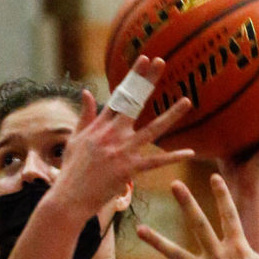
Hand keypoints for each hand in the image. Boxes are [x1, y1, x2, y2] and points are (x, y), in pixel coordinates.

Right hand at [52, 55, 193, 220]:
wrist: (69, 198)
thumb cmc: (70, 171)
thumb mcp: (74, 139)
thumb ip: (85, 115)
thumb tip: (87, 91)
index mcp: (100, 126)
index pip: (120, 95)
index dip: (133, 76)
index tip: (145, 60)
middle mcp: (112, 134)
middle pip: (134, 102)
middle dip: (148, 81)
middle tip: (162, 62)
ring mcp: (122, 151)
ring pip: (152, 129)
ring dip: (171, 115)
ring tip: (187, 101)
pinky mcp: (129, 170)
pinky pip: (156, 162)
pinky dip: (173, 158)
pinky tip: (189, 152)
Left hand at [136, 172, 258, 258]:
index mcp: (238, 247)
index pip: (229, 214)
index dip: (221, 194)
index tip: (212, 177)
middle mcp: (218, 256)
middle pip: (198, 224)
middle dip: (186, 203)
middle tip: (174, 185)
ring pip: (176, 254)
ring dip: (157, 241)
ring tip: (140, 229)